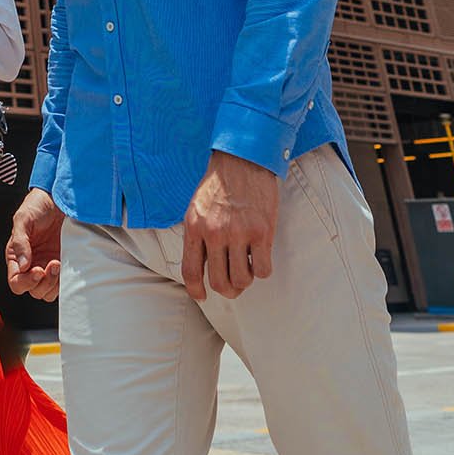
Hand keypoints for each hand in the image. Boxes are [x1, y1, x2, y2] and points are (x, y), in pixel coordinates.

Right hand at [7, 188, 64, 299]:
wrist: (59, 198)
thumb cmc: (38, 205)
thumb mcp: (23, 218)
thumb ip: (19, 241)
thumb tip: (23, 264)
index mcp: (16, 257)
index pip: (16, 282)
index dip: (26, 282)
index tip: (37, 270)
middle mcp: (30, 264)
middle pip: (32, 290)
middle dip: (42, 282)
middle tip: (52, 264)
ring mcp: (46, 266)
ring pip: (47, 292)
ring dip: (53, 283)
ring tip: (58, 263)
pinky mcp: (62, 265)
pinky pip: (62, 284)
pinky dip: (64, 280)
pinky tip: (66, 264)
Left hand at [179, 152, 279, 300]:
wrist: (243, 159)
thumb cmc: (219, 184)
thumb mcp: (197, 208)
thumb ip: (198, 235)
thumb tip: (202, 267)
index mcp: (194, 227)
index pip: (190, 271)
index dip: (196, 290)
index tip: (202, 296)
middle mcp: (214, 233)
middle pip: (219, 282)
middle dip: (228, 290)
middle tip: (235, 285)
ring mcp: (239, 233)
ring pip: (242, 280)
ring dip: (246, 280)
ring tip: (248, 267)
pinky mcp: (262, 232)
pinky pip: (263, 269)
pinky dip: (262, 270)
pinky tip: (261, 257)